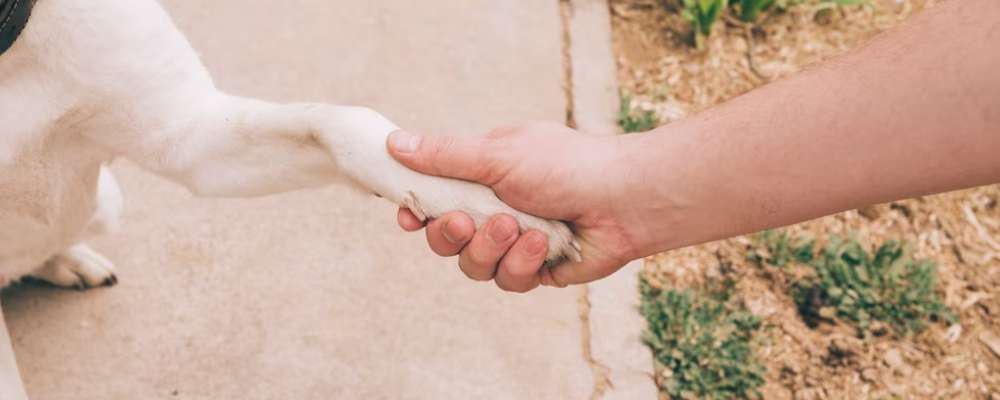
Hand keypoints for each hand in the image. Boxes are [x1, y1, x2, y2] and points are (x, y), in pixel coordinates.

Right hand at [387, 122, 643, 291]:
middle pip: (445, 240)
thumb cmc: (566, 165)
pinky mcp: (536, 270)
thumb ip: (445, 156)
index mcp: (482, 177)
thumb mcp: (498, 154)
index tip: (408, 215)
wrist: (624, 198)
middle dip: (451, 235)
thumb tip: (394, 142)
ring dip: (491, 248)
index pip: (434, 198)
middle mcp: (495, 210)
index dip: (416, 211)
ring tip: (517, 227)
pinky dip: (522, 262)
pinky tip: (542, 243)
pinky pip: (508, 280)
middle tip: (466, 221)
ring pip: (473, 266)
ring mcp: (515, 243)